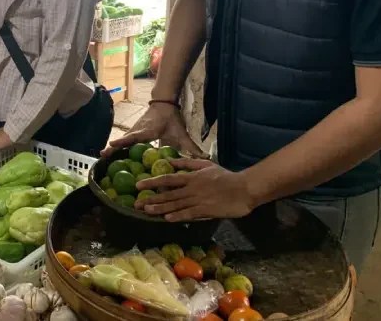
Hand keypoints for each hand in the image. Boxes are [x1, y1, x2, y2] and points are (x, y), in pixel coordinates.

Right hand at [103, 102, 204, 156]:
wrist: (163, 102)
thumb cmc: (171, 117)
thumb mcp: (181, 132)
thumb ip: (191, 146)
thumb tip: (204, 158)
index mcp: (148, 131)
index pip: (134, 137)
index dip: (124, 142)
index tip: (112, 145)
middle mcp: (138, 130)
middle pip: (124, 140)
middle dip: (113, 148)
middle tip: (101, 156)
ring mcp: (134, 130)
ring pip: (122, 140)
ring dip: (112, 148)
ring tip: (101, 158)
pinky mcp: (133, 132)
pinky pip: (124, 141)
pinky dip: (117, 147)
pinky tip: (110, 156)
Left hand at [135, 158, 254, 220]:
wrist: (244, 188)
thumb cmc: (225, 176)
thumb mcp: (205, 165)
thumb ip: (187, 164)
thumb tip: (169, 161)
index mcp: (191, 177)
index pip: (168, 179)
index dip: (152, 181)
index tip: (138, 184)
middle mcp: (192, 188)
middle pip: (168, 193)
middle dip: (151, 198)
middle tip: (136, 203)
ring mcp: (198, 200)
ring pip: (176, 204)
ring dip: (160, 208)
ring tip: (146, 211)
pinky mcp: (206, 210)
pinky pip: (189, 213)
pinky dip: (178, 215)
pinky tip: (167, 218)